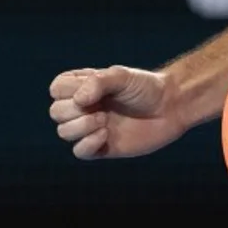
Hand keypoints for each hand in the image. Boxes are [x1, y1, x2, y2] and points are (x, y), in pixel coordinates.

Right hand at [48, 65, 185, 159]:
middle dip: (73, 111)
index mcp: (85, 86)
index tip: (89, 89)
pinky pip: (79, 151)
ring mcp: (92, 127)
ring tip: (104, 121)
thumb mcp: (122, 76)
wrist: (171, 107)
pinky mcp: (102, 147)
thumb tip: (78, 100)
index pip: (56, 89)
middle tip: (100, 107)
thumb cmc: (147, 87)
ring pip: (64, 132)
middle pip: (56, 112)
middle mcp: (85, 107)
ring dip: (80, 127)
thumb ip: (98, 82)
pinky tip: (105, 135)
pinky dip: (87, 144)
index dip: (66, 91)